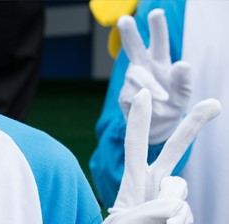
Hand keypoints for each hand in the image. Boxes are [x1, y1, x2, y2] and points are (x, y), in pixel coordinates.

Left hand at [83, 89, 220, 223]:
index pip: (135, 146)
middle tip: (214, 104)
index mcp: (133, 181)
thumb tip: (173, 206)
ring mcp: (169, 200)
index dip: (139, 121)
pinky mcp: (181, 218)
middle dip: (193, 126)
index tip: (141, 95)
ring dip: (168, 214)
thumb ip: (144, 217)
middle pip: (175, 150)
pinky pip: (184, 218)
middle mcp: (153, 184)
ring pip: (180, 192)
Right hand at [118, 9, 191, 143]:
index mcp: (159, 61)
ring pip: (135, 75)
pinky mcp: (124, 97)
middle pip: (134, 48)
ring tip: (164, 98)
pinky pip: (133, 95)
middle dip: (129, 33)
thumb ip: (184, 78)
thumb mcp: (185, 91)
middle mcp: (143, 68)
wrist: (160, 127)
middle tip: (124, 19)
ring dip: (151, 86)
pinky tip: (157, 110)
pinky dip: (147, 103)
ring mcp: (131, 82)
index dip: (157, 27)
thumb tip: (182, 63)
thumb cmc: (173, 103)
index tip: (157, 12)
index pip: (158, 42)